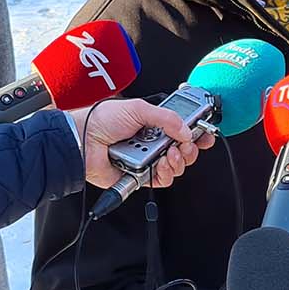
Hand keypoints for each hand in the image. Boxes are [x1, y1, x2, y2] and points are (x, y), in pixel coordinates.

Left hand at [72, 98, 217, 190]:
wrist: (83, 139)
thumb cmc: (102, 120)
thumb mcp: (138, 109)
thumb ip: (167, 118)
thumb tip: (187, 130)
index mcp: (154, 124)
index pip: (182, 129)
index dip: (196, 133)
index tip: (205, 133)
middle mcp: (153, 142)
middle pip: (184, 151)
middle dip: (190, 148)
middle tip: (185, 144)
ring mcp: (147, 160)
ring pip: (176, 167)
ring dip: (178, 160)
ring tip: (168, 153)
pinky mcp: (140, 177)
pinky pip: (162, 180)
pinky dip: (167, 173)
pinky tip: (162, 164)